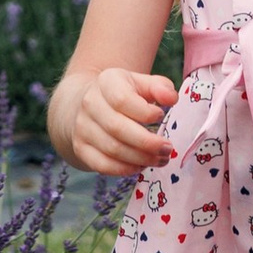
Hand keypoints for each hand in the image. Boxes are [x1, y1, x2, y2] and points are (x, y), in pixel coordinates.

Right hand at [54, 66, 178, 173]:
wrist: (87, 104)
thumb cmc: (123, 94)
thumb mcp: (141, 83)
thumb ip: (160, 87)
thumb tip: (171, 99)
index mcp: (106, 82)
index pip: (123, 100)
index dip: (145, 112)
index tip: (161, 116)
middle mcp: (90, 104)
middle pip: (118, 128)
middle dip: (148, 143)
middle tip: (167, 149)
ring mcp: (82, 127)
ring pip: (113, 149)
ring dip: (141, 159)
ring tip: (160, 159)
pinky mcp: (81, 148)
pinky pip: (103, 165)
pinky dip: (125, 169)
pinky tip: (140, 166)